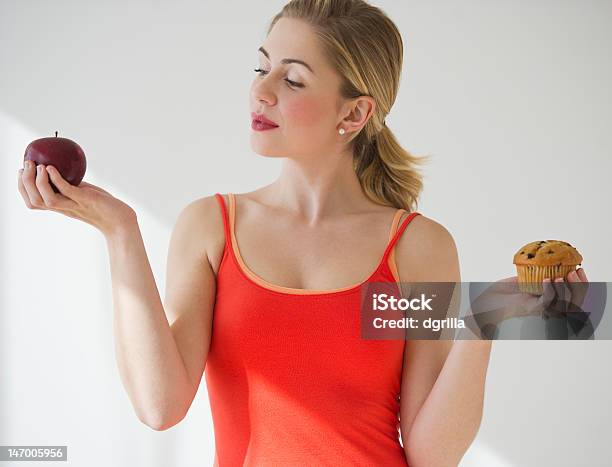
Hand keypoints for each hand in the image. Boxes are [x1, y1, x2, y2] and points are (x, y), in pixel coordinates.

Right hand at [18, 161, 136, 236]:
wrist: (122, 221)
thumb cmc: (104, 207)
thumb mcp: (83, 194)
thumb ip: (72, 186)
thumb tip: (63, 168)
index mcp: (61, 207)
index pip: (33, 202)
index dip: (22, 188)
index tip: (20, 172)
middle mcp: (64, 208)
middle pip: (34, 201)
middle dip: (25, 183)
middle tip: (25, 165)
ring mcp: (74, 205)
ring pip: (46, 200)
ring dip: (38, 182)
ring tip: (37, 166)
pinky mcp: (86, 201)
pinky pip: (67, 191)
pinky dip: (56, 180)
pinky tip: (51, 168)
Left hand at [465, 269, 589, 337]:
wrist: (483, 305)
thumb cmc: (498, 294)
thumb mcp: (518, 279)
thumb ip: (532, 272)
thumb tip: (543, 260)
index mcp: (546, 298)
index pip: (571, 293)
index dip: (580, 282)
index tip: (580, 267)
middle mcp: (547, 305)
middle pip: (574, 300)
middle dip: (579, 286)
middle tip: (575, 271)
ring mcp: (540, 309)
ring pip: (563, 302)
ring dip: (565, 288)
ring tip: (561, 276)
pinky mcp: (532, 310)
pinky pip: (546, 302)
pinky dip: (548, 290)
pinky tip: (545, 279)